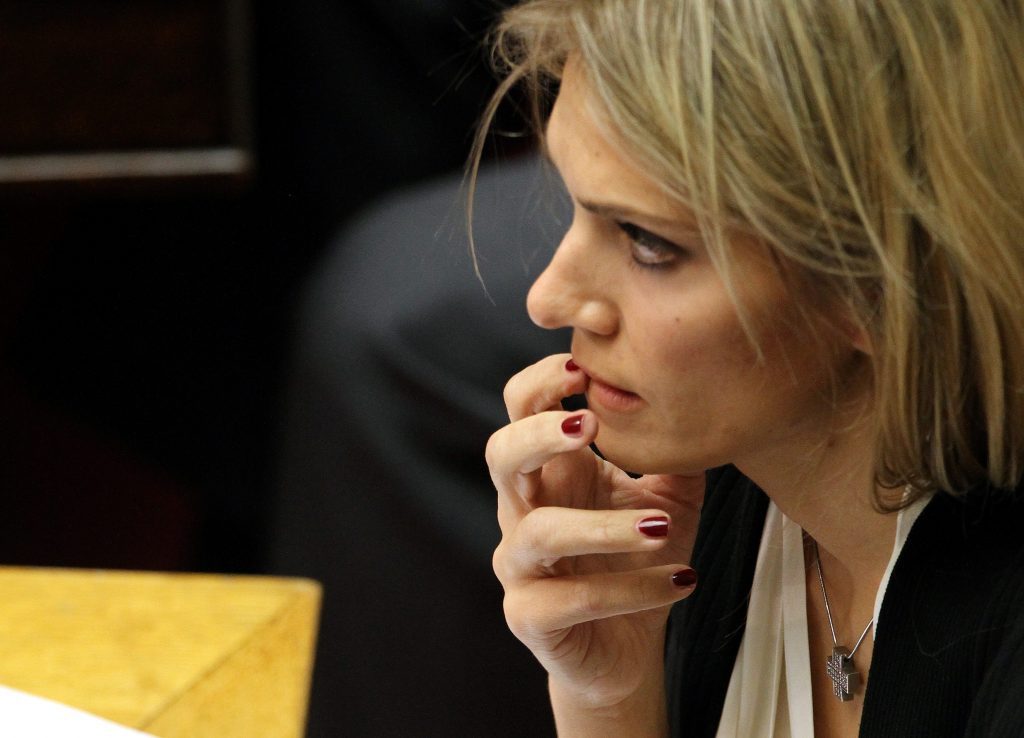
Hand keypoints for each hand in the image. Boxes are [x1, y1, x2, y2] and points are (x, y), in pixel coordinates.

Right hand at [487, 353, 704, 710]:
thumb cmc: (638, 566)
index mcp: (553, 472)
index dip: (541, 382)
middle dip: (537, 433)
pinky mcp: (531, 616)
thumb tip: (709, 406)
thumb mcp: (669, 502)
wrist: (626, 651)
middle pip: (501, 455)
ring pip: (539, 532)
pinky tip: (679, 581)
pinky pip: (571, 599)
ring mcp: (522, 566)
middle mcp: (524, 511)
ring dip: (602, 526)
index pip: (523, 409)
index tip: (583, 368)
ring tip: (660, 524)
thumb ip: (677, 457)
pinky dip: (629, 590)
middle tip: (587, 426)